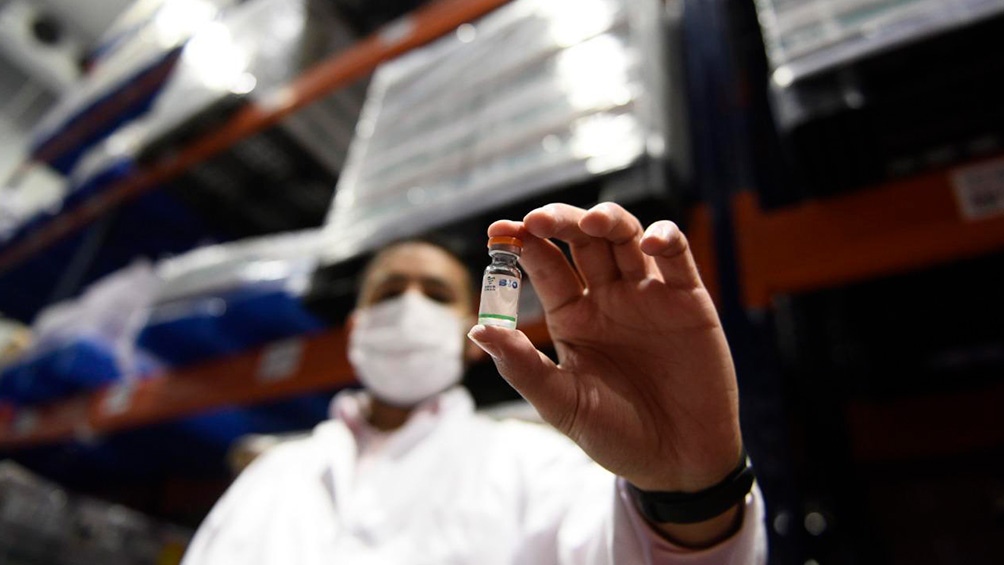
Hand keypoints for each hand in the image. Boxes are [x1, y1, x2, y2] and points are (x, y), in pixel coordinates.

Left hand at [468, 202, 742, 495]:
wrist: (678, 462)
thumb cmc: (617, 435)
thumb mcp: (563, 404)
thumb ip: (522, 366)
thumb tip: (475, 330)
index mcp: (572, 316)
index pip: (544, 264)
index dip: (523, 243)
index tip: (499, 231)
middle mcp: (607, 297)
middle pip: (582, 240)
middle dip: (560, 222)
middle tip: (537, 221)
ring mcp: (648, 295)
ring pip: (626, 237)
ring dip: (609, 219)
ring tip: (592, 221)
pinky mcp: (688, 300)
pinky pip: (677, 258)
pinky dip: (666, 239)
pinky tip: (650, 243)